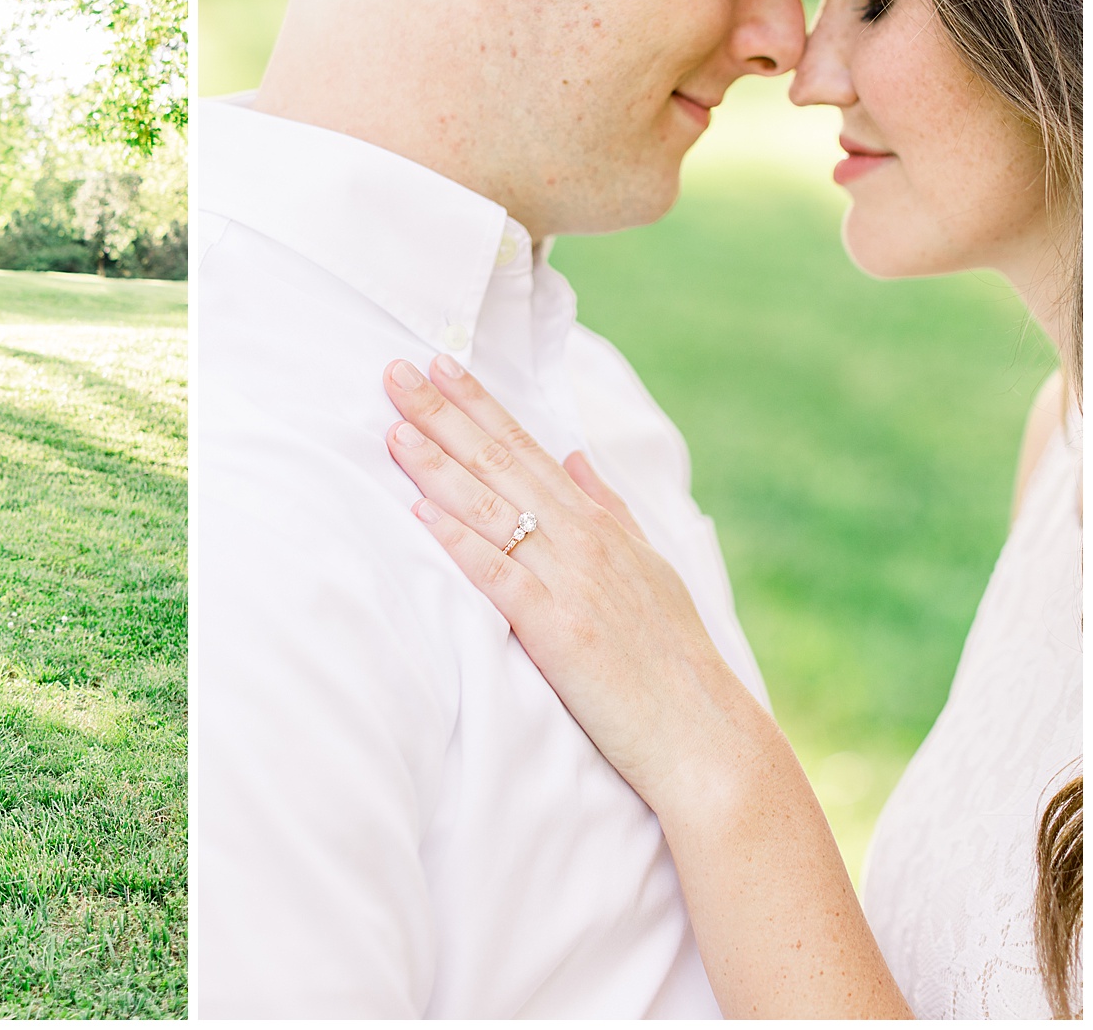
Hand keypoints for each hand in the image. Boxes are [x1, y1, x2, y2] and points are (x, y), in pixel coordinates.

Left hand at [381, 355, 766, 816]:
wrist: (705, 736)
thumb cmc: (673, 658)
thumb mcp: (650, 567)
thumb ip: (609, 509)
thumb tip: (575, 456)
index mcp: (598, 525)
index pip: (526, 447)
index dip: (479, 403)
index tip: (439, 362)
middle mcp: (583, 541)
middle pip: (501, 463)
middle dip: (445, 414)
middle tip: (395, 370)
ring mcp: (571, 583)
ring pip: (493, 510)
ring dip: (440, 468)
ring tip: (395, 429)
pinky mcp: (558, 631)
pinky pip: (500, 578)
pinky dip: (461, 543)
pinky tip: (423, 516)